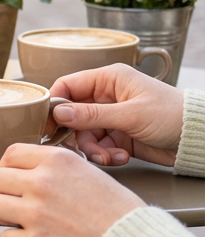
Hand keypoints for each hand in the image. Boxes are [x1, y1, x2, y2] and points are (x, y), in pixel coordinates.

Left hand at [0, 144, 143, 236]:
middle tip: (21, 202)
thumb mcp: (90, 173)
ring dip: (5, 215)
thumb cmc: (117, 212)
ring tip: (25, 220)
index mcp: (59, 161)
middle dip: (5, 191)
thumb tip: (26, 172)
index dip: (11, 168)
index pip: (10, 154)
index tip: (18, 178)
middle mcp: (43, 182)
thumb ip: (56, 169)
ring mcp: (35, 213)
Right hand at [49, 64, 184, 166]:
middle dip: (77, 136)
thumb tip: (59, 112)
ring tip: (109, 157)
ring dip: (93, 150)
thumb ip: (92, 115)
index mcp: (109, 80)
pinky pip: (98, 147)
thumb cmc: (173, 115)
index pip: (68, 86)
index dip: (54, 105)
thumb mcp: (130, 114)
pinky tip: (120, 157)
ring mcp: (111, 117)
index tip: (46, 126)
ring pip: (84, 135)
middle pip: (72, 116)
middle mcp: (107, 96)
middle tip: (81, 149)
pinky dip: (106, 155)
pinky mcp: (117, 136)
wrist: (197, 138)